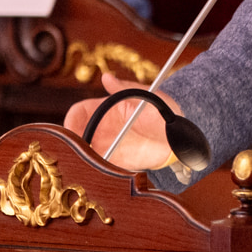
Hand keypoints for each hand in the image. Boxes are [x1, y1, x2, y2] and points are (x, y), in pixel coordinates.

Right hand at [63, 73, 183, 172]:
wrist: (181, 133)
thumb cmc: (163, 109)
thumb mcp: (146, 94)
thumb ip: (124, 88)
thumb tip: (106, 77)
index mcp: (106, 108)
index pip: (79, 112)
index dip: (71, 120)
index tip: (71, 130)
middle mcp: (103, 128)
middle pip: (77, 135)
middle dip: (71, 143)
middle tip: (74, 152)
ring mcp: (109, 145)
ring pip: (85, 153)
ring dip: (81, 159)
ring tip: (84, 165)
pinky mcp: (118, 162)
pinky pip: (100, 168)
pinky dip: (94, 171)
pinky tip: (96, 174)